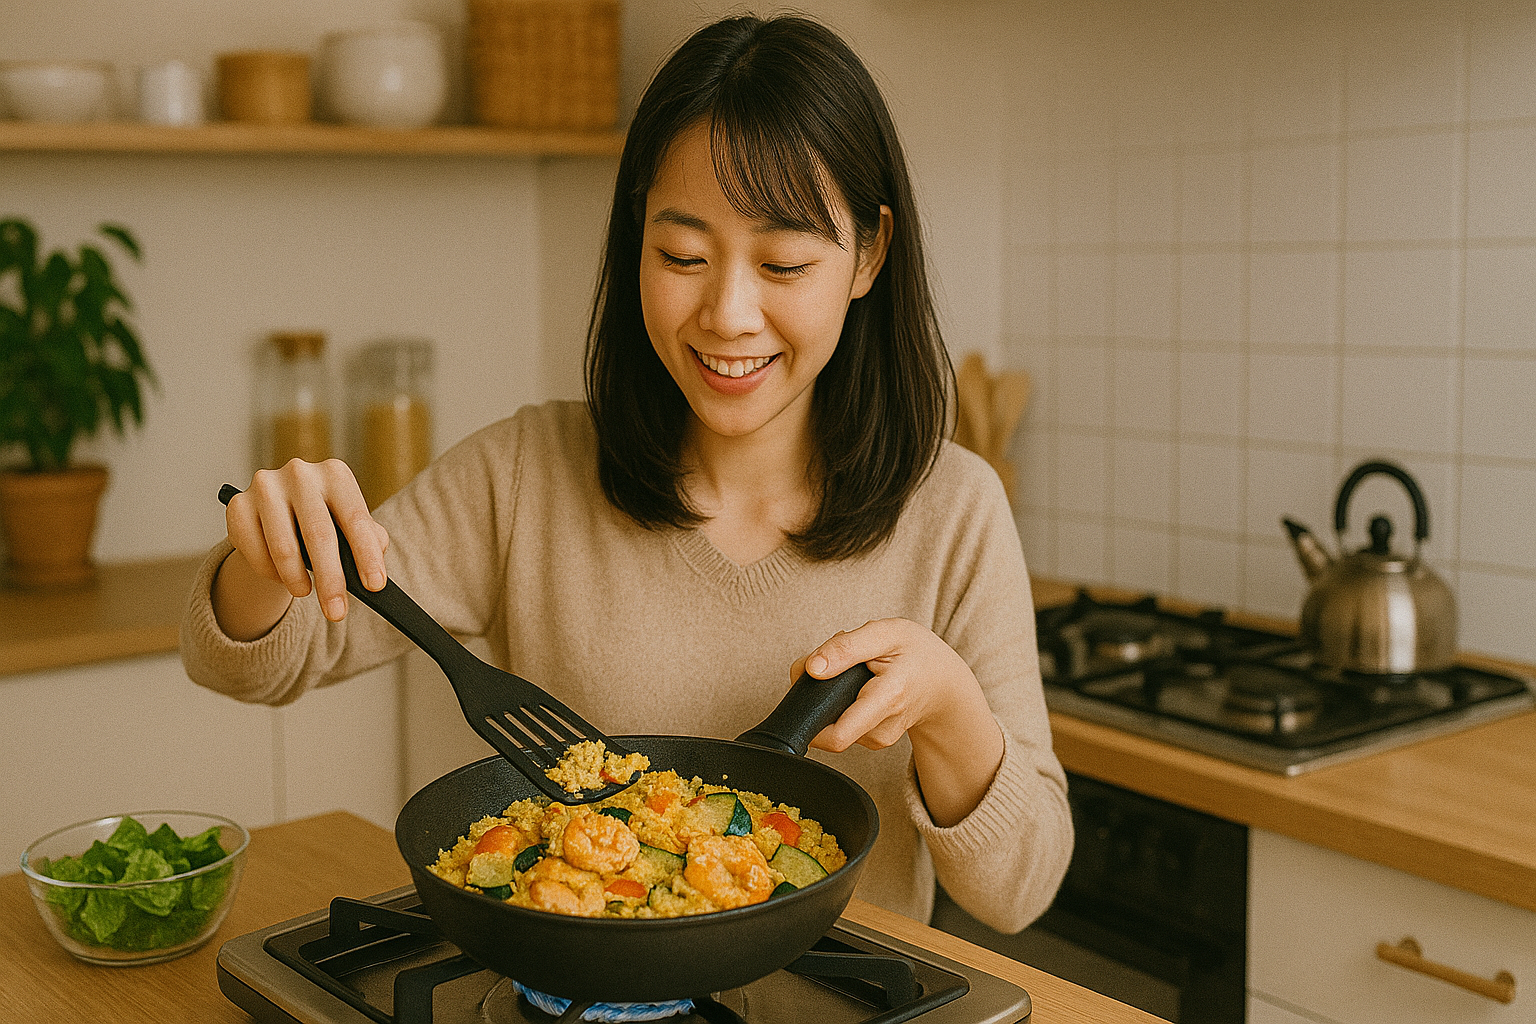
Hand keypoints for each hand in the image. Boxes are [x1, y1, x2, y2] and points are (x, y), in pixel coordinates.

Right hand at [217, 459, 389, 630]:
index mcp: (335, 474)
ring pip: (283, 547)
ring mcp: (266, 486)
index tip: (375, 586)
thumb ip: (370, 539)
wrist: (280, 512)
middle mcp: (300, 473)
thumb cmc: (325, 521)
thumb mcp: (350, 524)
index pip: (355, 518)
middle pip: (318, 535)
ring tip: (305, 592)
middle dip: (331, 579)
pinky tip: (280, 576)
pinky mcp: (238, 504)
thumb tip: (376, 562)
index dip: (366, 555)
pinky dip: (269, 572)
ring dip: (296, 580)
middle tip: (337, 612)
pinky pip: (254, 551)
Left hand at [792, 619, 1003, 825]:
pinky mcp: (872, 741)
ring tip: (854, 674)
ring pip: (832, 724)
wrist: (944, 683)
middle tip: (830, 668)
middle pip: (827, 731)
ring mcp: (878, 739)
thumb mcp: (886, 633)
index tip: (806, 689)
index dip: (810, 719)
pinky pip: (841, 725)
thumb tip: (811, 669)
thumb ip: (846, 647)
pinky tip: (859, 688)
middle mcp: (883, 727)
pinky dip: (840, 704)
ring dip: (830, 697)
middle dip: (817, 700)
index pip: (838, 735)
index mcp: (888, 698)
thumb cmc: (916, 654)